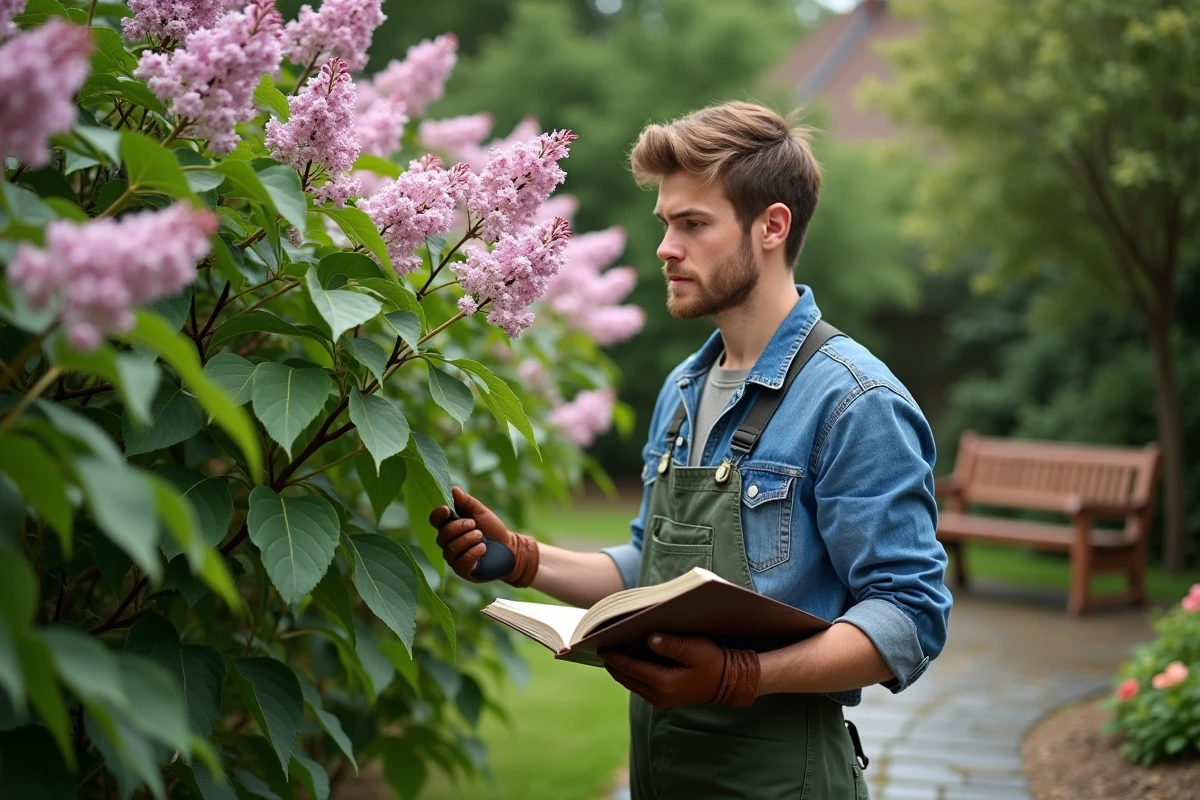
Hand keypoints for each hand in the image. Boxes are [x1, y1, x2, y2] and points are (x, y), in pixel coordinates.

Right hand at [428, 486, 538, 585]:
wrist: (509, 548)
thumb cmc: (492, 529)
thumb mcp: (481, 512)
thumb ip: (467, 502)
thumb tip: (453, 489)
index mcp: (450, 526)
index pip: (435, 520)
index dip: (438, 515)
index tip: (447, 509)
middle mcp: (447, 542)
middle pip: (442, 535)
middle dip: (459, 527)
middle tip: (474, 524)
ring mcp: (453, 557)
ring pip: (451, 548)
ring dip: (468, 539)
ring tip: (481, 536)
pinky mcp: (462, 570)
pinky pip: (461, 561)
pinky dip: (473, 552)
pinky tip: (483, 548)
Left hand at [597, 633, 760, 708]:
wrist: (729, 682)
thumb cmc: (713, 662)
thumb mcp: (695, 649)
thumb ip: (672, 644)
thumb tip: (649, 638)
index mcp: (664, 683)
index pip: (630, 667)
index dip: (613, 655)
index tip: (599, 643)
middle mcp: (658, 695)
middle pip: (625, 676)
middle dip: (612, 661)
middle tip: (599, 643)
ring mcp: (660, 700)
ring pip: (630, 682)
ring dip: (620, 668)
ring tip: (609, 649)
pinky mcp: (663, 699)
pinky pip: (639, 685)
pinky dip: (630, 672)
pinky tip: (627, 659)